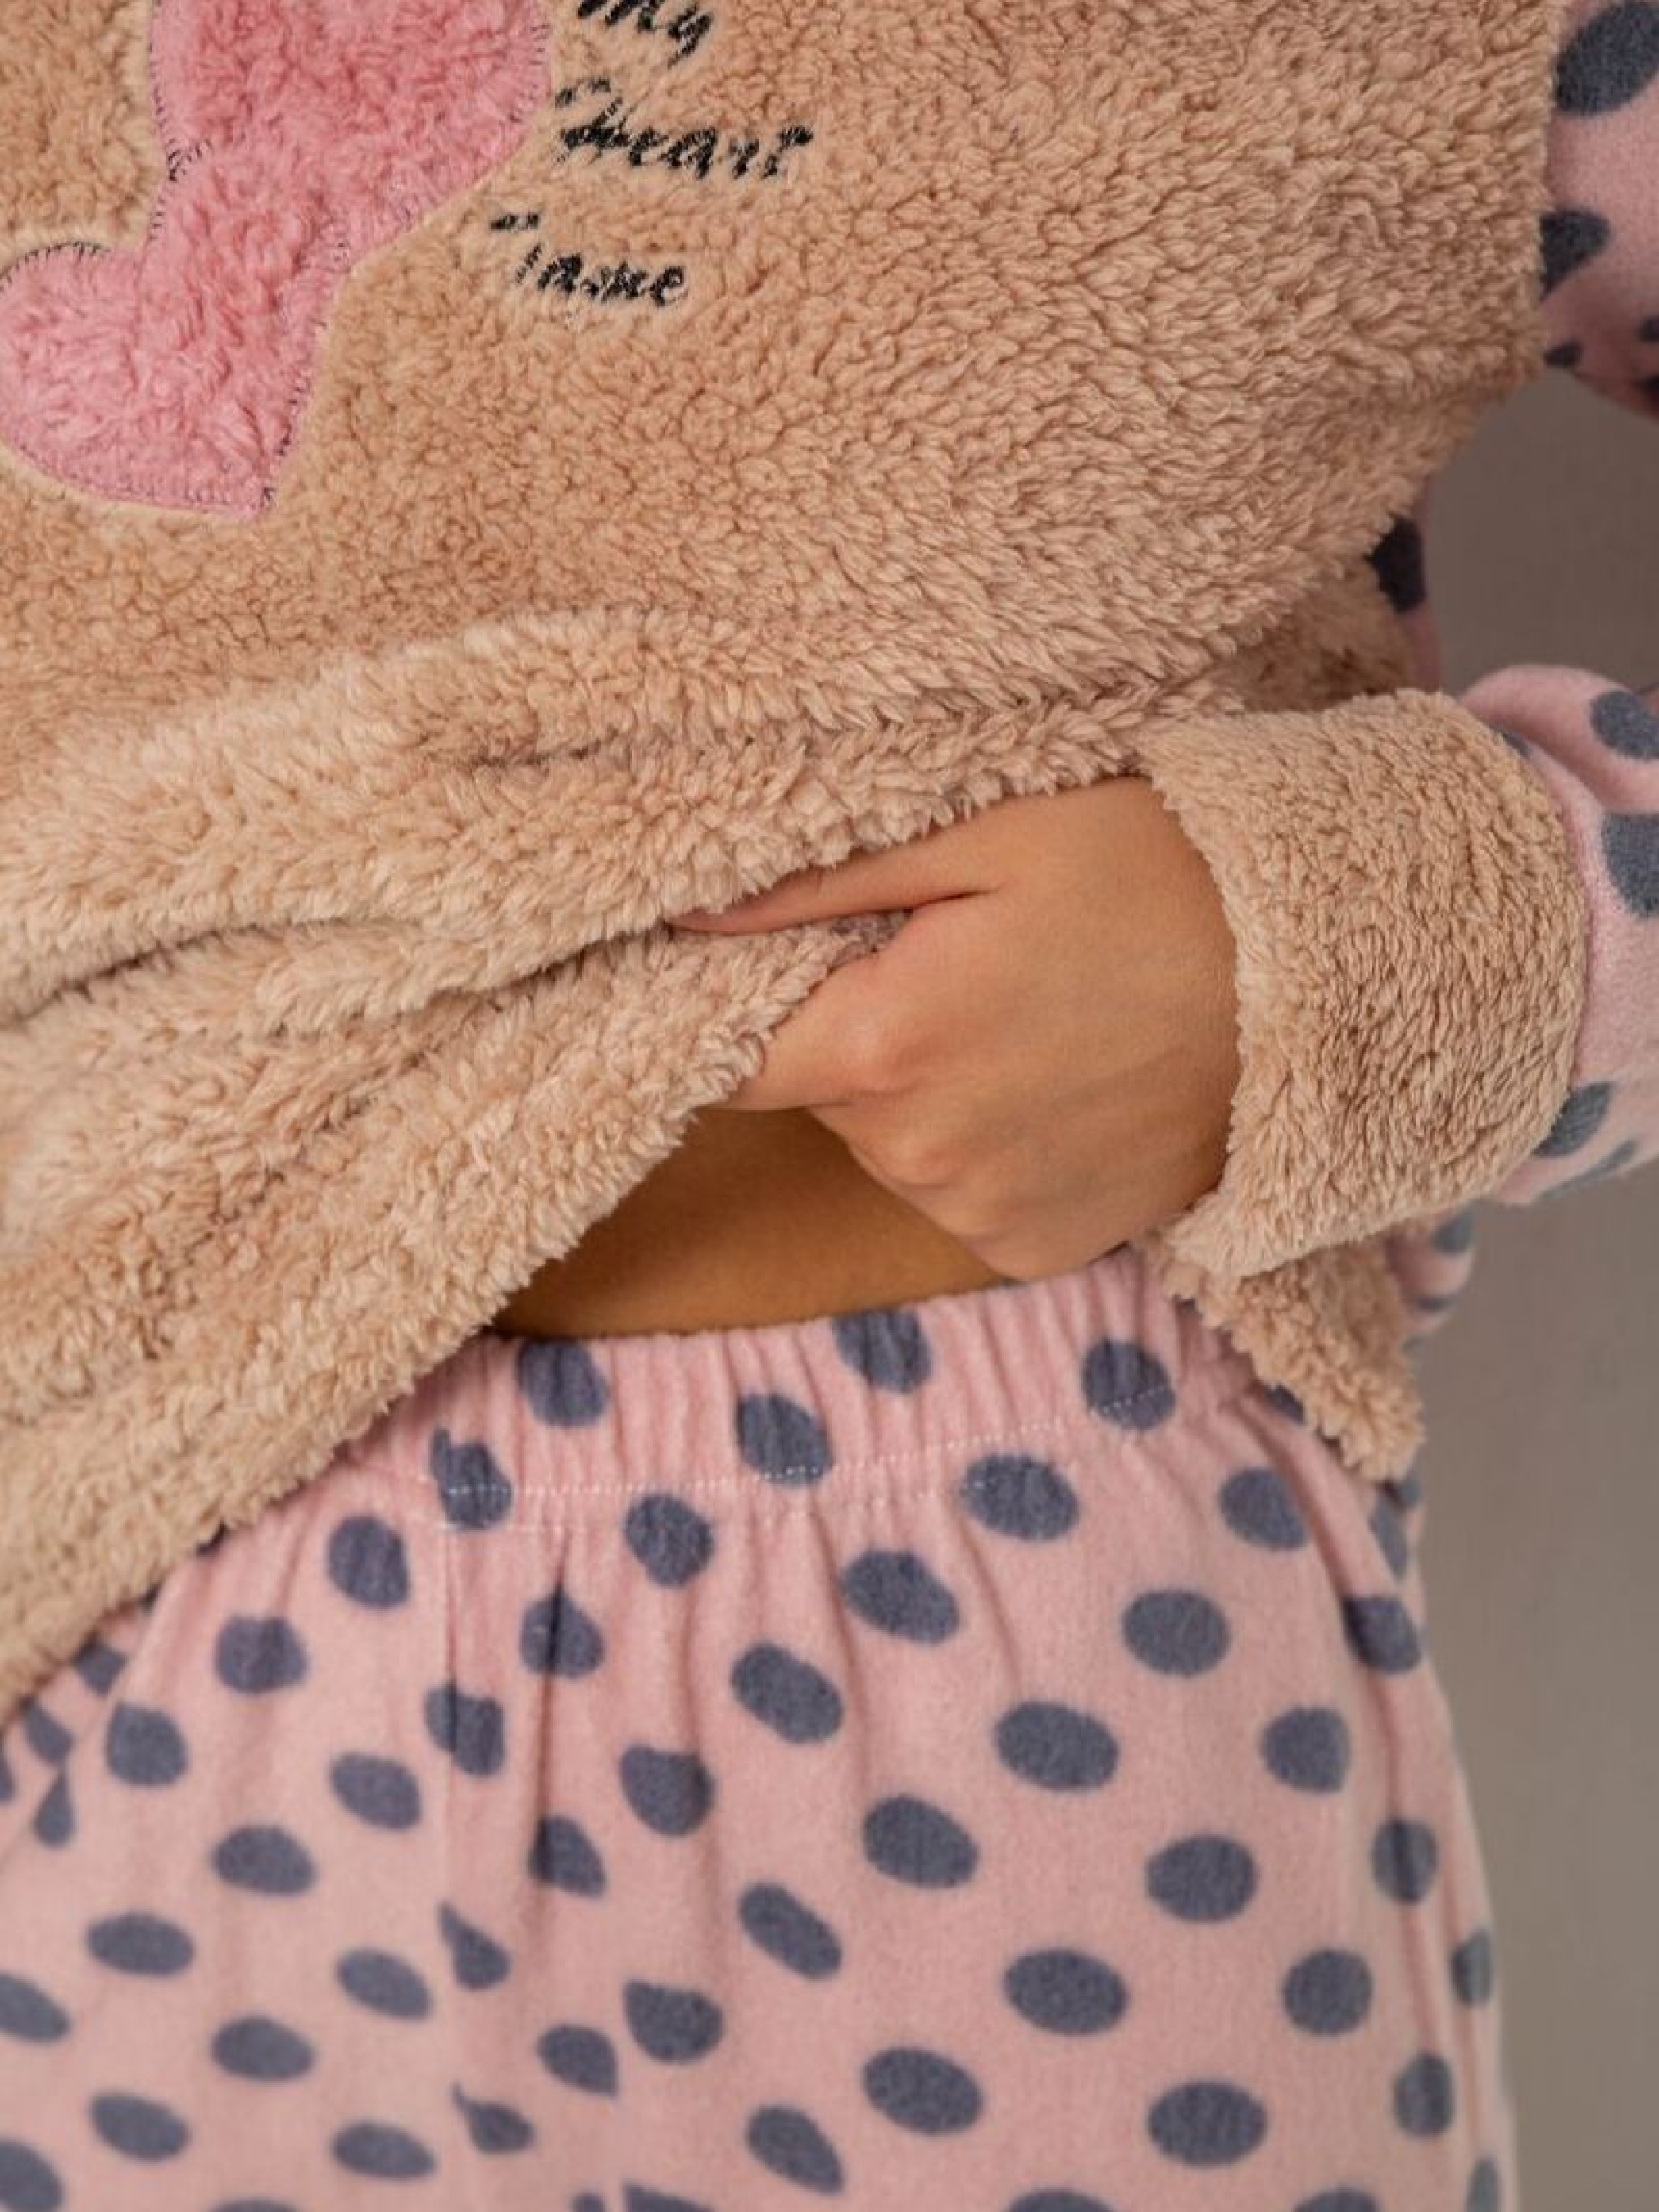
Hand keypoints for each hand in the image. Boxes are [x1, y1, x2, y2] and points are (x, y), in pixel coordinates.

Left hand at [669, 776, 1240, 1280]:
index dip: (731, 1010)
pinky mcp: (1035, 1249)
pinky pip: (957, 1195)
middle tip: (956, 962)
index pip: (725, 1057)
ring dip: (920, 1094)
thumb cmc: (1156, 874)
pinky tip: (1057, 1088)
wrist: (1319, 979)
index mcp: (884, 1042)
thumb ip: (817, 883)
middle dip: (855, 1033)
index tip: (766, 972)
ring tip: (1026, 1020)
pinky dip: (982, 1149)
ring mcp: (979, 1214)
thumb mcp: (985, 834)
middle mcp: (916, 1153)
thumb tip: (681, 913)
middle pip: (818, 1095)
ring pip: (888, 1146)